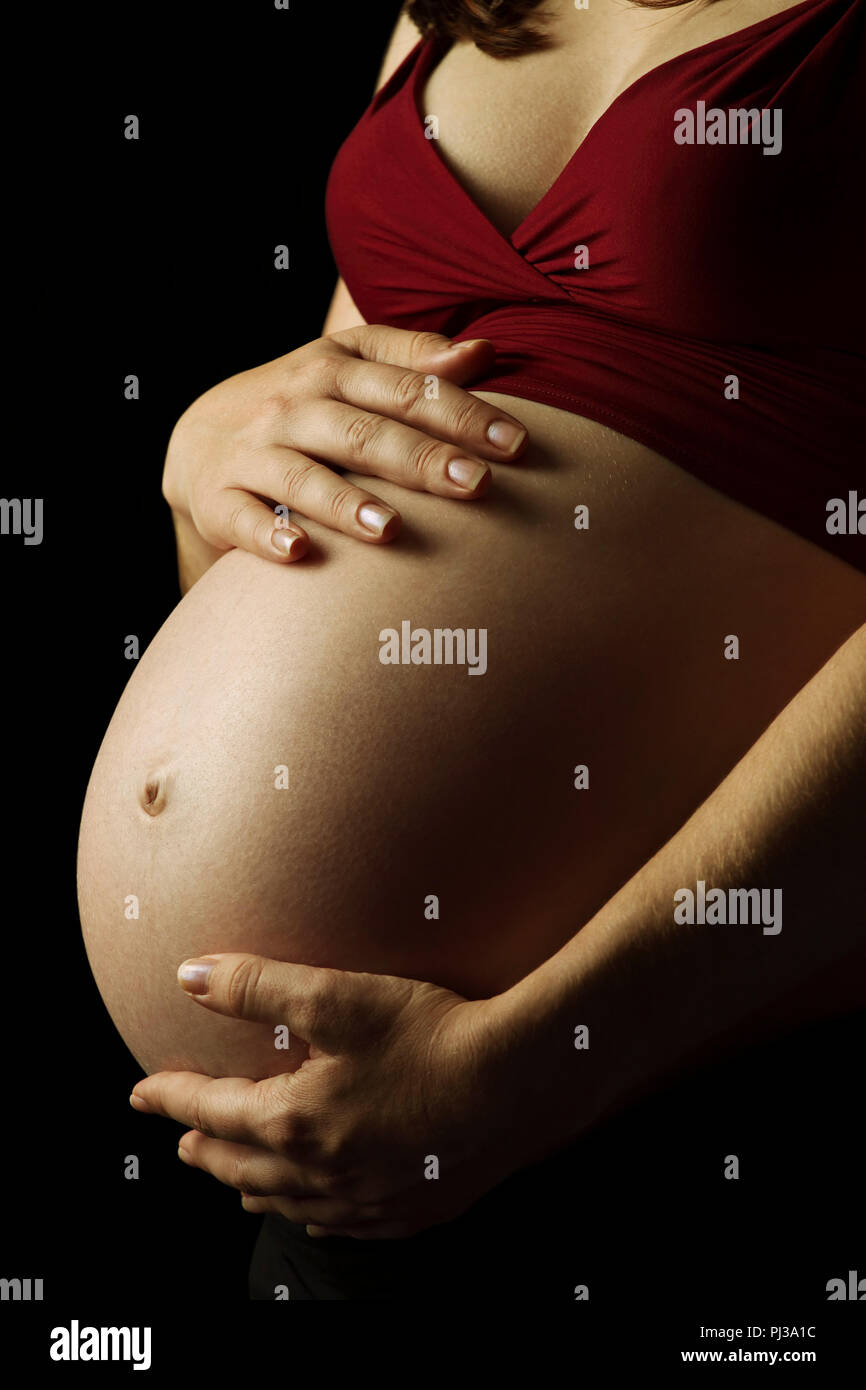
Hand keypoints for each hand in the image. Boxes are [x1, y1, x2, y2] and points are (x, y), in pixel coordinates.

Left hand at [129, 952, 539, 1238]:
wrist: (516, 1081)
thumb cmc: (427, 1033)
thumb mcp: (334, 996)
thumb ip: (255, 986)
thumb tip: (190, 976)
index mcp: (293, 1122)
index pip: (210, 1112)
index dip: (171, 1098)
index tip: (141, 1094)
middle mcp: (321, 1173)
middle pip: (240, 1166)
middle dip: (203, 1148)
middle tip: (181, 1137)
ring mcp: (366, 1200)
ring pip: (286, 1203)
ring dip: (249, 1185)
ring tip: (235, 1177)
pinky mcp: (411, 1209)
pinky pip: (342, 1223)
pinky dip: (310, 1212)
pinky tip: (314, 1209)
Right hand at [162, 329, 527, 564]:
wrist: (200, 437)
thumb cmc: (300, 403)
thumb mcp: (348, 366)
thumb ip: (413, 359)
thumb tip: (484, 352)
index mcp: (333, 370)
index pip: (406, 389)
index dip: (463, 413)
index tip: (517, 444)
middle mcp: (294, 407)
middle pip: (363, 432)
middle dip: (421, 459)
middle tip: (477, 486)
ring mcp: (254, 454)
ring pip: (303, 476)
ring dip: (345, 502)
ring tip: (390, 529)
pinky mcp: (220, 499)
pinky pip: (244, 518)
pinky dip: (268, 535)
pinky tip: (299, 553)